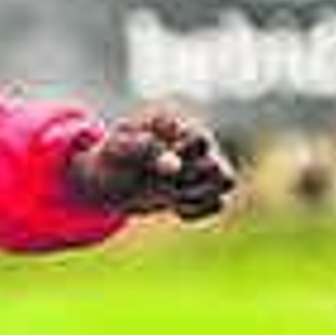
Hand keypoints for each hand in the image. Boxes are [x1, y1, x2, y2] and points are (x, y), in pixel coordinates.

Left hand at [66, 106, 236, 220]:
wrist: (108, 179)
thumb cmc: (112, 155)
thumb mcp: (116, 147)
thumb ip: (142, 148)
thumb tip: (175, 164)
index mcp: (174, 124)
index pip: (199, 140)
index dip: (180, 159)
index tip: (156, 165)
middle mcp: (194, 141)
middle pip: (216, 163)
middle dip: (187, 179)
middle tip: (162, 182)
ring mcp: (202, 165)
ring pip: (227, 180)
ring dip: (197, 195)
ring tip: (171, 196)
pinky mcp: (203, 189)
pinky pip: (219, 203)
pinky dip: (196, 210)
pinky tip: (174, 208)